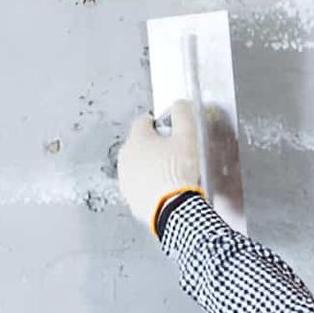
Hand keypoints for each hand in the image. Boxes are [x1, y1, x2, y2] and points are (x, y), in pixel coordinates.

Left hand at [117, 99, 203, 235]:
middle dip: (154, 147)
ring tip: (171, 175)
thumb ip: (183, 115)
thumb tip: (180, 104)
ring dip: (150, 166)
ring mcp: (125, 177)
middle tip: (175, 156)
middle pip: (140, 144)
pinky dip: (148, 185)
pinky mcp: (129, 196)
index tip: (171, 133)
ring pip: (138, 165)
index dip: (159, 125)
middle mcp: (126, 156)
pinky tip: (164, 189)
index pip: (143, 121)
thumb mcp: (188, 137)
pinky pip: (139, 184)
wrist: (173, 208)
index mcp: (137, 138)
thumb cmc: (178, 173)